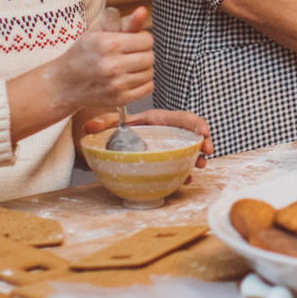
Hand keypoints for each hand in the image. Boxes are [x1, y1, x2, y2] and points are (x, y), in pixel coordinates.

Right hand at [49, 6, 154, 110]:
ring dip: (144, 68)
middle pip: (150, 57)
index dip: (142, 39)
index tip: (133, 41)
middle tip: (131, 54)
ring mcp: (116, 85)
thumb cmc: (82, 54)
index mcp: (108, 44)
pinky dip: (144, 83)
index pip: (146, 40)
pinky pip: (148, 89)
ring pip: (150, 73)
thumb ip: (124, 22)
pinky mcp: (119, 99)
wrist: (63, 84)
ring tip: (130, 66)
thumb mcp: (98, 33)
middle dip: (144, 53)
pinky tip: (131, 78)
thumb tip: (143, 11)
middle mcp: (112, 65)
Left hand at [81, 108, 212, 165]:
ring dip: (198, 157)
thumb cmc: (119, 129)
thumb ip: (104, 122)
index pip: (182, 118)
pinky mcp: (167, 160)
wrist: (115, 140)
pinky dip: (185, 172)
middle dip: (204, 141)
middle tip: (208, 152)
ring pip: (190, 150)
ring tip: (201, 165)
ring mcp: (170, 147)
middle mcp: (168, 133)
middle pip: (192, 134)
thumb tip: (89, 126)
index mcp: (159, 120)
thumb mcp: (113, 124)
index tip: (204, 132)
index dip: (196, 123)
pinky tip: (185, 179)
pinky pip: (180, 165)